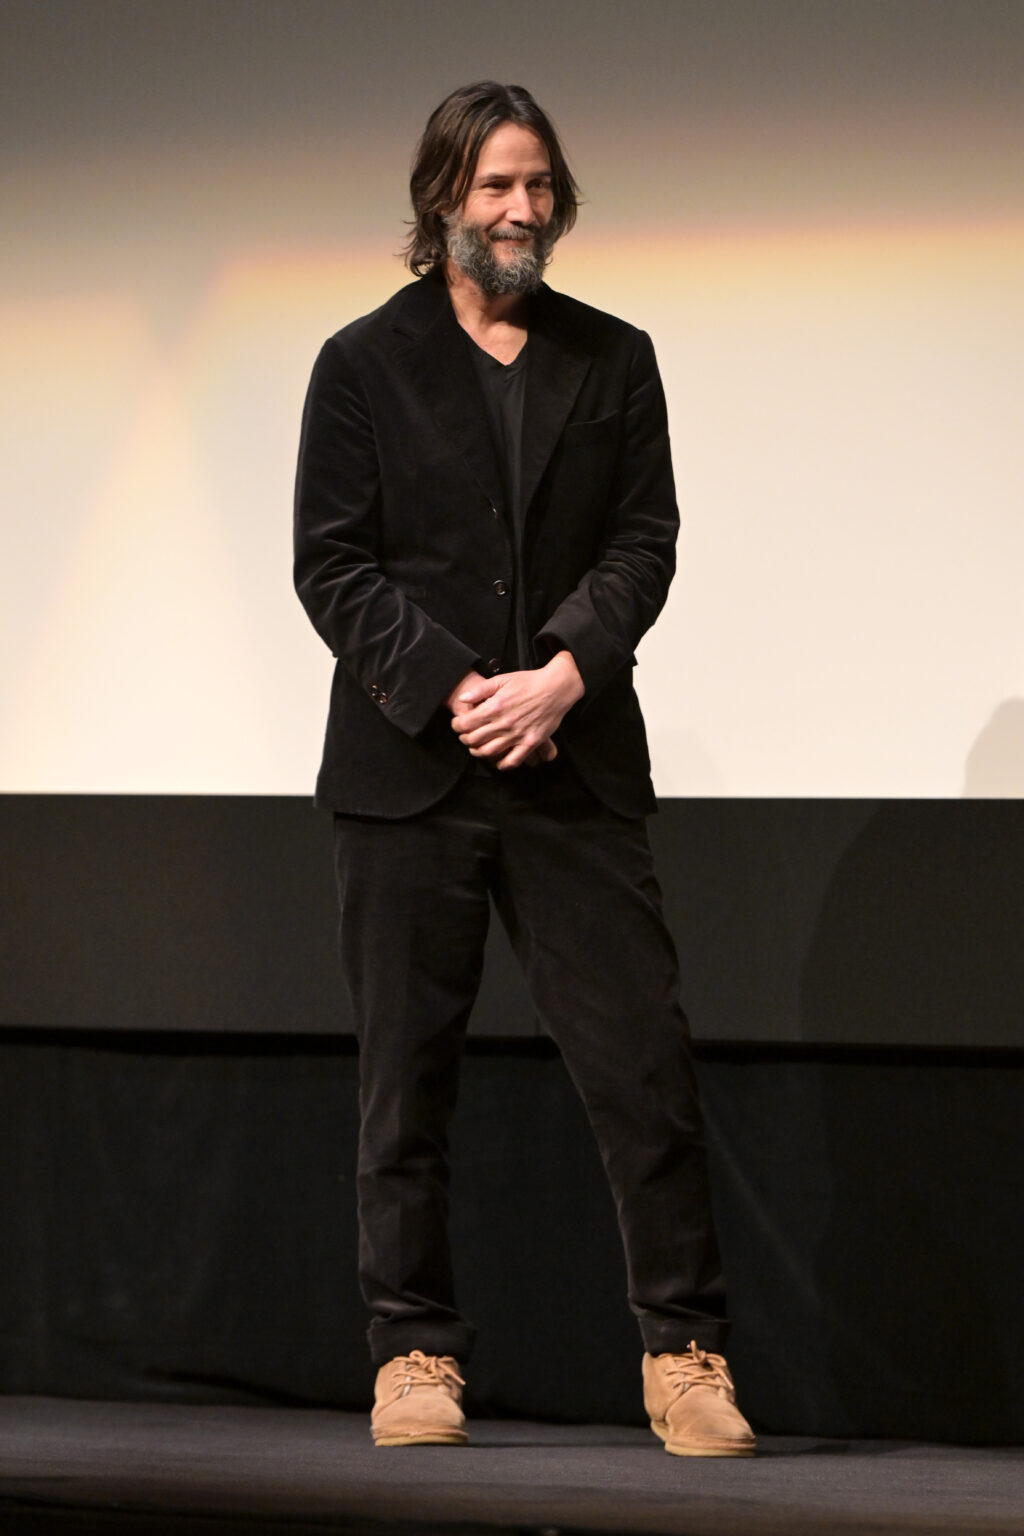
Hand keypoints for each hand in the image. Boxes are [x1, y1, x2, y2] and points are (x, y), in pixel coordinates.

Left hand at [449, 651, 583, 769]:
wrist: (555, 688)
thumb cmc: (529, 681)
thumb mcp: (502, 679)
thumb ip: (480, 690)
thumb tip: (462, 699)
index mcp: (494, 707)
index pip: (465, 724)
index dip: (456, 726)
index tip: (457, 724)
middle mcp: (503, 723)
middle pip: (474, 740)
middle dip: (464, 739)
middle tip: (465, 736)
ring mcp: (517, 735)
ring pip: (489, 752)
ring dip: (478, 752)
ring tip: (477, 747)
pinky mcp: (530, 743)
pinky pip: (513, 760)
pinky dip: (502, 764)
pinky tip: (498, 761)